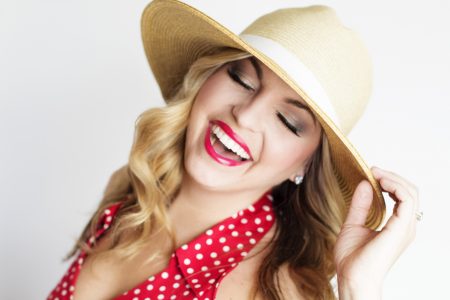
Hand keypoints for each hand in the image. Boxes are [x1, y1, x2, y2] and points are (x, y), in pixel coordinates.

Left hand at [334, 166, 418, 296]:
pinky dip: (395, 186)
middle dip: (392, 176)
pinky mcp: (401, 228)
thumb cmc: (352, 259)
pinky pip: (407, 200)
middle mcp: (404, 226)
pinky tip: (379, 182)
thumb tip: (365, 184)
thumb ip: (360, 205)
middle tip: (373, 169)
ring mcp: (405, 228)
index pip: (402, 197)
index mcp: (396, 226)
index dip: (389, 181)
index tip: (371, 173)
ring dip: (393, 178)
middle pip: (410, 192)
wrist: (352, 277)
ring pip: (411, 192)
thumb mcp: (353, 224)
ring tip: (375, 173)